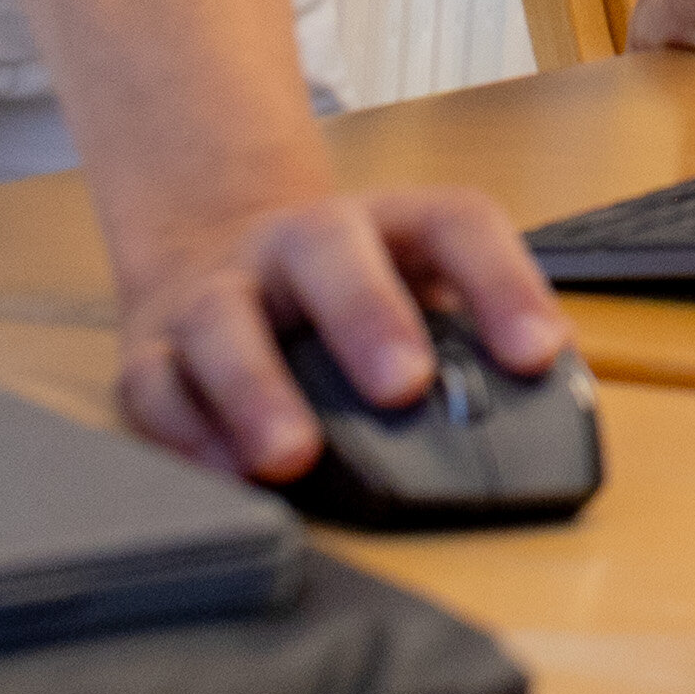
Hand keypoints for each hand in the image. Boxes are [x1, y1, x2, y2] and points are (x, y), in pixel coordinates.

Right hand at [114, 184, 566, 482]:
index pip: (456, 224)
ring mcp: (218, 289)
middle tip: (403, 384)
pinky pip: (156, 384)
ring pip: (224, 321)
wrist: (218, 246)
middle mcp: (297, 243)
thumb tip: (542, 394)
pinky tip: (223, 470)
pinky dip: (184, 431)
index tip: (539, 352)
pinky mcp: (152, 347)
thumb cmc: (348, 285)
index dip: (503, 282)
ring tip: (292, 454)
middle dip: (367, 315)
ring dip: (256, 388)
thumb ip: (473, 330)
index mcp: (385, 223)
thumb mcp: (419, 283)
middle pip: (329, 252)